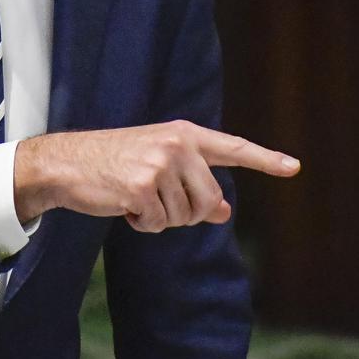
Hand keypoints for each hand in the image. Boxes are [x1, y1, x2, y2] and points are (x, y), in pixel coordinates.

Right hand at [14, 119, 299, 231]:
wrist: (66, 162)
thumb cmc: (111, 163)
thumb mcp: (157, 167)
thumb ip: (193, 184)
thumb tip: (224, 213)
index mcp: (182, 134)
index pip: (231, 148)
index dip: (264, 160)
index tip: (293, 167)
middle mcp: (176, 145)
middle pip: (210, 200)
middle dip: (187, 212)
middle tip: (156, 201)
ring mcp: (159, 165)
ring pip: (184, 216)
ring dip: (159, 218)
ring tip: (133, 197)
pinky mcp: (141, 187)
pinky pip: (158, 223)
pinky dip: (141, 223)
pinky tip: (123, 206)